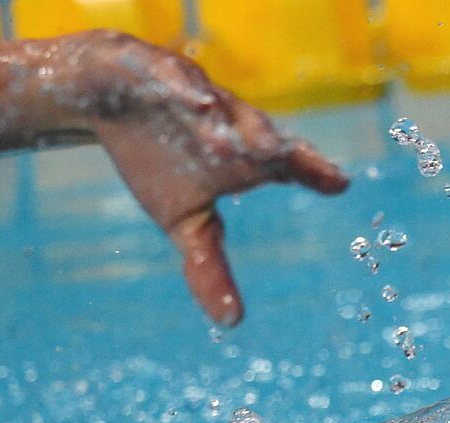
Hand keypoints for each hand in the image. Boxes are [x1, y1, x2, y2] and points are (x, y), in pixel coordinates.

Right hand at [71, 32, 348, 325]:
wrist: (109, 96)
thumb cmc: (159, 160)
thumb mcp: (183, 222)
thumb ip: (209, 267)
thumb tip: (232, 324)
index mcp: (239, 153)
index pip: (283, 163)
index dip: (311, 172)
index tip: (340, 184)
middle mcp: (224, 119)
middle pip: (253, 130)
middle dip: (269, 143)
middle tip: (284, 158)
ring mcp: (190, 93)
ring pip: (216, 104)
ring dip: (229, 120)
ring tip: (239, 134)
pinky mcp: (153, 71)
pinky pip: (169, 78)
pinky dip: (183, 88)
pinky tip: (194, 101)